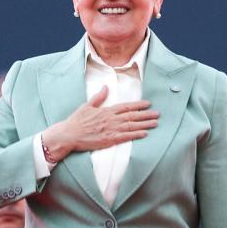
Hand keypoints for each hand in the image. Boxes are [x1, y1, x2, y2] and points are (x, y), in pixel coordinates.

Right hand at [43, 86, 157, 158]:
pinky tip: (145, 133)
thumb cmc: (76, 121)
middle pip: (132, 116)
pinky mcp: (109, 140)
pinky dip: (136, 135)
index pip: (126, 106)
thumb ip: (98, 97)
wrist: (69, 135)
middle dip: (146, 114)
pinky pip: (126, 137)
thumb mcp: (86, 106)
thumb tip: (105, 87)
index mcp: (106, 111)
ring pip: (132, 126)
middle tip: (157, 114)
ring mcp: (111, 129)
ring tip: (155, 122)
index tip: (148, 104)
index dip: (138, 105)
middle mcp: (111, 119)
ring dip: (144, 124)